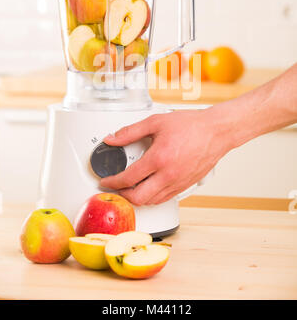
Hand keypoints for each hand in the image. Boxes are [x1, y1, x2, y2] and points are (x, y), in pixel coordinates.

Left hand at [100, 108, 231, 205]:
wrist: (217, 131)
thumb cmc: (191, 125)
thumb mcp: (156, 122)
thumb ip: (130, 131)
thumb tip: (112, 139)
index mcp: (159, 158)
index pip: (128, 178)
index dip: (112, 182)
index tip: (106, 180)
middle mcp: (168, 175)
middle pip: (138, 198)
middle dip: (122, 195)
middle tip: (115, 188)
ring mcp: (178, 183)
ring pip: (152, 201)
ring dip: (137, 198)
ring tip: (129, 189)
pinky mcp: (185, 186)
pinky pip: (164, 198)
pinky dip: (152, 197)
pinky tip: (148, 189)